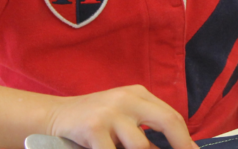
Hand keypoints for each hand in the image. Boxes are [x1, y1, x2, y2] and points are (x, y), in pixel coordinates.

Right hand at [46, 85, 197, 148]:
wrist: (52, 116)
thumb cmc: (92, 122)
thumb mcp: (121, 117)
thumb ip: (144, 129)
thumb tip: (172, 148)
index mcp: (137, 94)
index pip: (171, 116)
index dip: (185, 139)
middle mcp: (126, 99)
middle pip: (167, 122)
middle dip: (180, 144)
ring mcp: (110, 113)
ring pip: (141, 146)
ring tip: (120, 148)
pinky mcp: (93, 128)